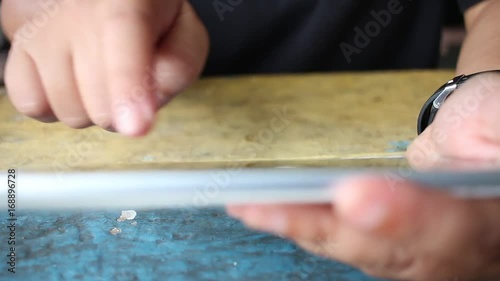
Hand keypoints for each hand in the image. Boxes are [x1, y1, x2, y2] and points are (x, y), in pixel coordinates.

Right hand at [2, 0, 207, 135]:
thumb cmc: (149, 18)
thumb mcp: (184, 36)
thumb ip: (178, 68)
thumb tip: (148, 104)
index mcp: (125, 2)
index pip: (123, 47)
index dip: (129, 90)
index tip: (136, 126)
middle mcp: (75, 12)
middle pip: (100, 103)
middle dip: (124, 110)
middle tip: (132, 82)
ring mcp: (41, 32)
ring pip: (70, 113)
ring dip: (93, 109)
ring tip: (102, 75)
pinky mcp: (17, 51)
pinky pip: (34, 107)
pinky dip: (57, 107)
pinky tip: (73, 82)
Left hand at [226, 72, 499, 280]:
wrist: (483, 148)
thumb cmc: (493, 128)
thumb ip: (487, 130)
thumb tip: (444, 146)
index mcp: (491, 220)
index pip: (453, 228)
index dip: (405, 217)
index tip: (352, 196)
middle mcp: (457, 252)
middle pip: (390, 251)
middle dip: (326, 227)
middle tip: (270, 206)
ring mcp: (418, 254)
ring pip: (356, 250)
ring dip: (301, 229)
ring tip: (251, 208)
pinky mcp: (387, 246)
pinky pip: (343, 241)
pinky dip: (304, 227)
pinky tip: (266, 212)